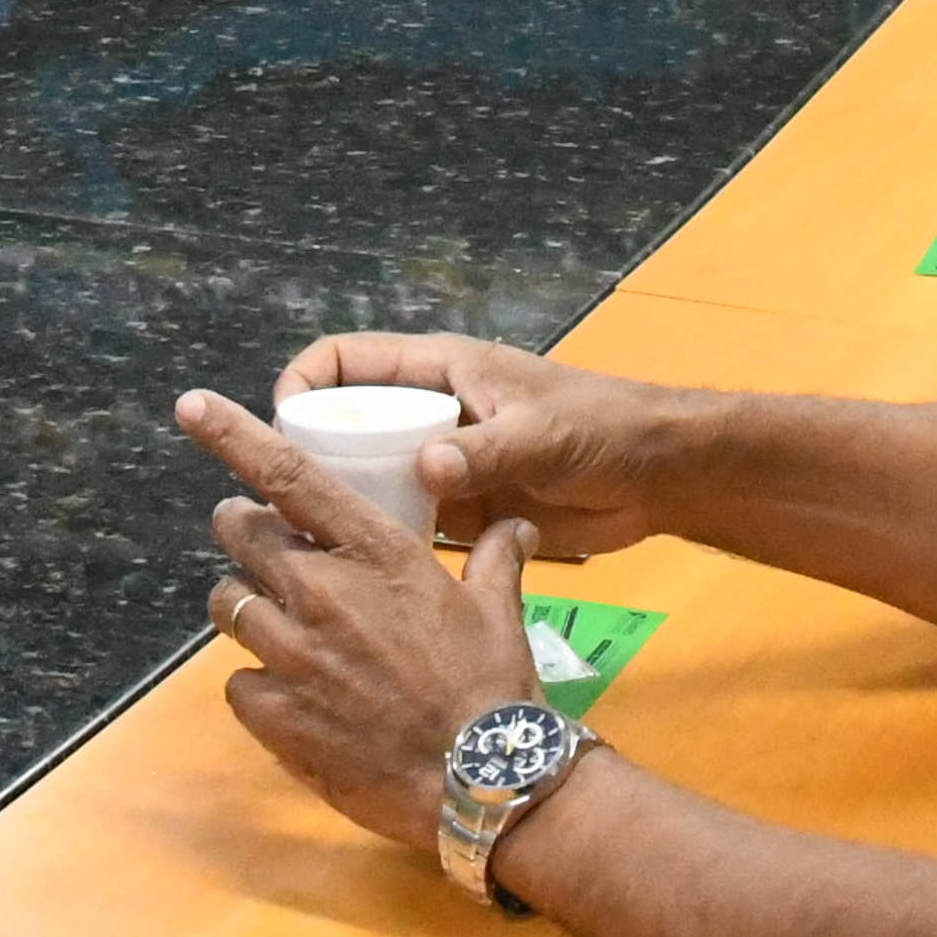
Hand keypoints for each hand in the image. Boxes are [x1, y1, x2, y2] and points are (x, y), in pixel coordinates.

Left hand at [173, 388, 556, 851]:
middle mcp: (320, 592)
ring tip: (282, 626)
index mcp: (374, 553)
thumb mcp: (498, 610)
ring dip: (247, 607)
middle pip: (238, 535)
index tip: (190, 406)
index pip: (289, 475)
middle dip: (244, 533)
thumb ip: (495, 556)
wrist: (482, 783)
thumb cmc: (493, 688)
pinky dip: (256, 684)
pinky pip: (236, 681)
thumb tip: (517, 526)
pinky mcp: (274, 714)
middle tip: (266, 549)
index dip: (233, 435)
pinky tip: (292, 696)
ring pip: (227, 605)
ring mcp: (290, 654)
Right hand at [263, 329, 684, 559]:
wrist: (659, 477)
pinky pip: (404, 519)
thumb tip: (424, 470)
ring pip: (370, 476)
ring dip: (341, 505)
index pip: (348, 360)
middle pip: (347, 424)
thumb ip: (485, 451)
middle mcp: (432, 413)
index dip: (304, 382)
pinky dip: (381, 539)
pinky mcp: (463, 509)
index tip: (278, 427)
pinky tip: (360, 576)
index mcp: (441, 370)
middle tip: (280, 507)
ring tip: (307, 550)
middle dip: (308, 455)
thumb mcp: (542, 434)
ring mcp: (445, 462)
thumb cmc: (602, 429)